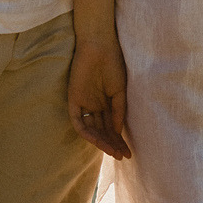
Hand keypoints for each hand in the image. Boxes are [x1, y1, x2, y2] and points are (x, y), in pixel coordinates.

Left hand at [67, 38, 131, 159]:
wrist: (100, 47)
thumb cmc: (113, 65)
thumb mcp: (120, 92)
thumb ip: (118, 112)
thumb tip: (118, 133)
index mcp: (106, 102)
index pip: (111, 127)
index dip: (119, 141)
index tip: (128, 153)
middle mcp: (95, 105)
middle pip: (102, 131)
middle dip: (111, 144)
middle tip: (122, 155)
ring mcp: (84, 103)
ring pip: (91, 129)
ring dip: (101, 142)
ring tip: (113, 151)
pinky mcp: (74, 99)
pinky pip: (78, 121)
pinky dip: (87, 132)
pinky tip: (97, 141)